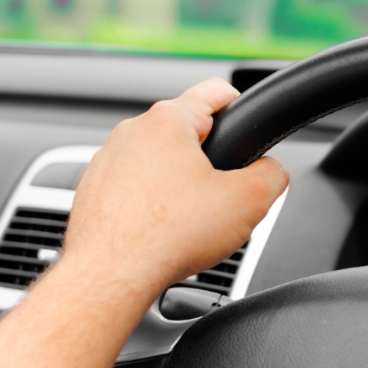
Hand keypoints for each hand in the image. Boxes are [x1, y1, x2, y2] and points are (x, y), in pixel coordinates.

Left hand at [62, 78, 288, 299]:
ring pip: (158, 163)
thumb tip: (272, 171)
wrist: (112, 276)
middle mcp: (131, 133)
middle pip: (187, 133)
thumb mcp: (250, 201)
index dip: (243, 106)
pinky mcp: (93, 192)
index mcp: (168, 121)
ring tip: (190, 221)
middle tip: (223, 196)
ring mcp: (106, 162)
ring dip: (178, 185)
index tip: (248, 127)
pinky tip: (162, 233)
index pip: (216, 91)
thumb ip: (273, 174)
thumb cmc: (166, 237)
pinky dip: (150, 206)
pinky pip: (133, 189)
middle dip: (210, 161)